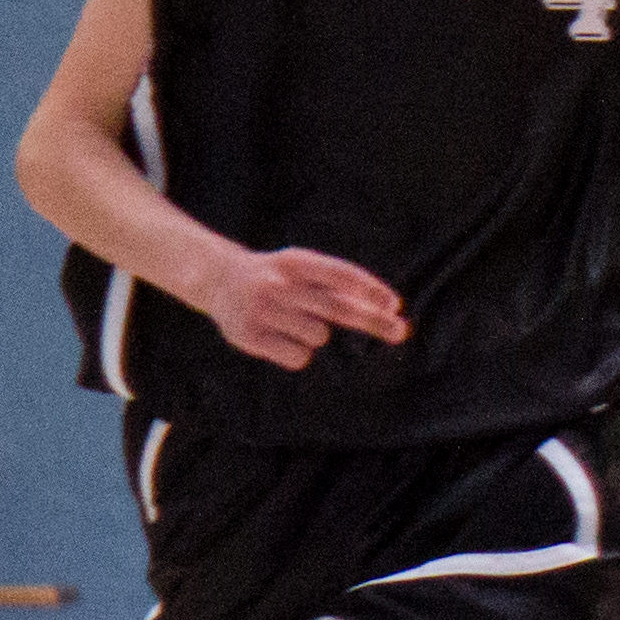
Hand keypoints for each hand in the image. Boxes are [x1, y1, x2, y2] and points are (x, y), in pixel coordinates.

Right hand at [191, 245, 405, 369]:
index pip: (341, 274)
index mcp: (295, 262)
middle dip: (374, 321)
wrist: (219, 279)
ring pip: (318, 336)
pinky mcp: (250, 337)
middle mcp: (278, 284)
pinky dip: (299, 353)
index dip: (370, 290)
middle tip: (400, 332)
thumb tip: (389, 307)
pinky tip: (281, 339)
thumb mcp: (303, 266)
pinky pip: (298, 357)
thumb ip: (340, 282)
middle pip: (338, 307)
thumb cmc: (278, 277)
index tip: (394, 306)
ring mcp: (262, 310)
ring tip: (294, 322)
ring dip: (318, 335)